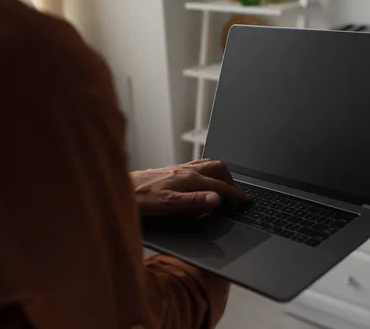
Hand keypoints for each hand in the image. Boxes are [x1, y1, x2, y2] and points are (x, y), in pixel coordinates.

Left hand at [130, 159, 249, 215]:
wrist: (122, 188)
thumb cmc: (143, 199)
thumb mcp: (170, 204)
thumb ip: (195, 201)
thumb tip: (218, 199)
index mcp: (190, 179)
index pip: (219, 185)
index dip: (235, 193)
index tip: (246, 200)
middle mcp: (187, 170)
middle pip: (218, 167)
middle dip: (230, 180)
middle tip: (233, 194)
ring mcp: (179, 168)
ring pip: (208, 164)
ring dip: (219, 174)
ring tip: (221, 187)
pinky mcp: (172, 169)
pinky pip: (197, 165)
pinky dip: (207, 171)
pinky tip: (201, 181)